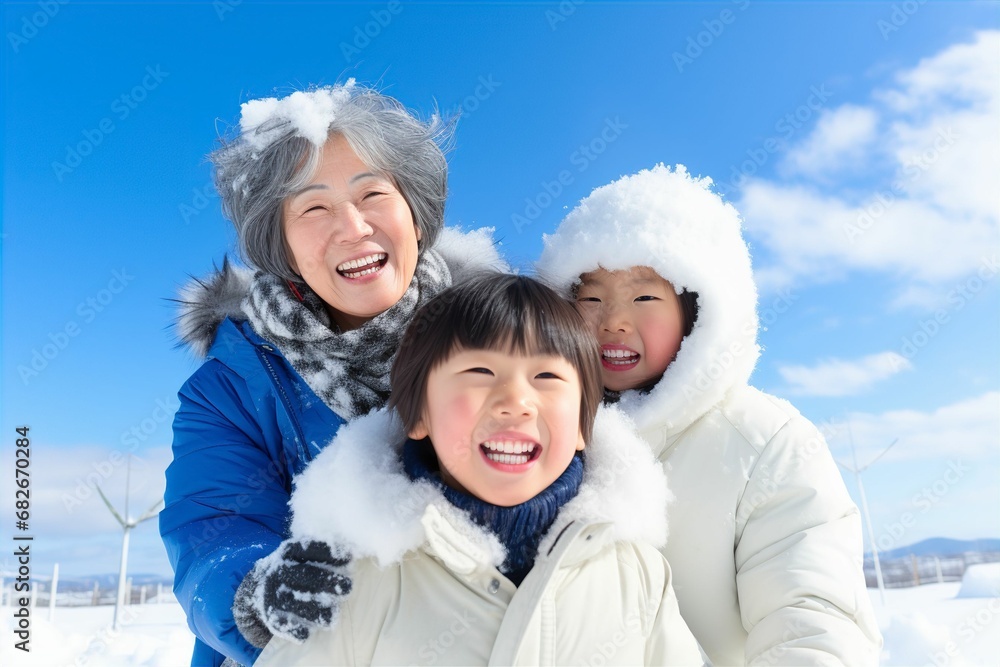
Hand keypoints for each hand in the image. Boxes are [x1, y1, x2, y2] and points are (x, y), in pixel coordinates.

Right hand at [233, 539, 352, 646]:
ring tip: (332, 617)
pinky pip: (284, 624)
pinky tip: (308, 632)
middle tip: (348, 587)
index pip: (309, 548)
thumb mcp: (302, 556)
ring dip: (317, 611)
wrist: (257, 587)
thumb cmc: (293, 569)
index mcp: (289, 553)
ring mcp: (272, 593)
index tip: (348, 557)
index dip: (329, 552)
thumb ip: (322, 555)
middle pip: (306, 575)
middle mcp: (279, 571)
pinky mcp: (270, 614)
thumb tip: (352, 554)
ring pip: (297, 603)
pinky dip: (297, 629)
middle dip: (329, 581)